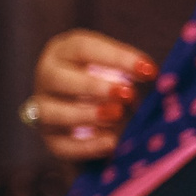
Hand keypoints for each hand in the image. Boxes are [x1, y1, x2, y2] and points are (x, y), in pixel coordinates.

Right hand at [30, 29, 156, 161]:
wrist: (96, 119)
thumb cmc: (111, 84)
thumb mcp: (118, 70)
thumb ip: (131, 72)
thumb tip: (151, 77)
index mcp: (64, 52)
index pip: (83, 49)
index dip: (117, 58)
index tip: (149, 71)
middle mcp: (46, 78)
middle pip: (58, 78)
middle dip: (93, 86)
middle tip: (126, 94)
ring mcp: (43, 110)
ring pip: (53, 112)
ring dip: (86, 114)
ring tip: (117, 115)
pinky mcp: (51, 140)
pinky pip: (62, 145)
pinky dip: (87, 145)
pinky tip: (111, 143)